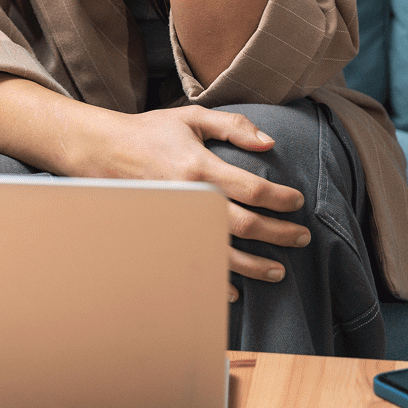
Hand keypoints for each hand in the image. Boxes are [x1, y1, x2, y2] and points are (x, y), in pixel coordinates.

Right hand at [100, 105, 308, 302]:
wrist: (105, 151)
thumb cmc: (151, 132)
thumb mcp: (192, 118)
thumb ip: (233, 126)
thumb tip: (270, 142)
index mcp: (200, 168)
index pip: (252, 189)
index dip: (281, 199)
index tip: (298, 201)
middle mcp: (191, 198)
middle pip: (245, 226)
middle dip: (280, 235)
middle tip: (302, 237)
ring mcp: (177, 221)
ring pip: (225, 253)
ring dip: (257, 266)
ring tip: (279, 270)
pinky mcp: (164, 235)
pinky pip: (195, 265)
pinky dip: (217, 281)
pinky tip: (236, 289)